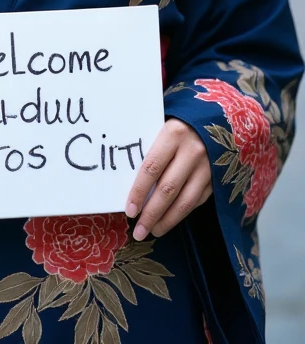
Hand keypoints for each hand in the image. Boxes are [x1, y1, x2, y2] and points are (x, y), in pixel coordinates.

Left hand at [125, 118, 211, 240]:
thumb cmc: (182, 119)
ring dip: (168, 220)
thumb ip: (149, 143)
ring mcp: (208, 166)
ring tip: (153, 231)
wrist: (221, 115)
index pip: (151, 168)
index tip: (129, 210)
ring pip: (185, 201)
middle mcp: (193, 151)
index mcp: (174, 133)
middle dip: (151, 214)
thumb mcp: (164, 123)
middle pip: (168, 189)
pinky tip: (171, 220)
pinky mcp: (219, 177)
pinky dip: (183, 212)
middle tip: (138, 231)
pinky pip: (198, 200)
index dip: (139, 191)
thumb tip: (125, 173)